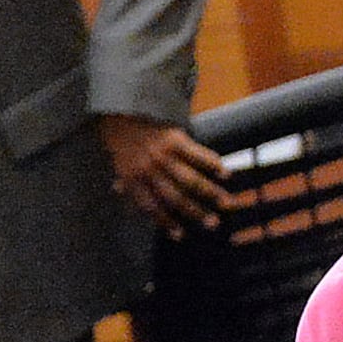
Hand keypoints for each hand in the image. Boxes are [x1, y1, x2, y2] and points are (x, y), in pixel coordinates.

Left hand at [101, 113, 239, 229]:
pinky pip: (197, 155)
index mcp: (133, 179)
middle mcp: (149, 170)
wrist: (122, 105)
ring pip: (190, 180)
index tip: (181, 235)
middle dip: (196, 213)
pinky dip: (212, 164)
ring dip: (211, 194)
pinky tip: (225, 173)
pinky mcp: (175, 139)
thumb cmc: (119, 133)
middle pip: (176, 198)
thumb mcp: (115, 157)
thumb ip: (121, 175)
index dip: (166, 222)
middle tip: (212, 224)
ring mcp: (164, 155)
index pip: (151, 207)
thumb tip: (118, 191)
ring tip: (227, 204)